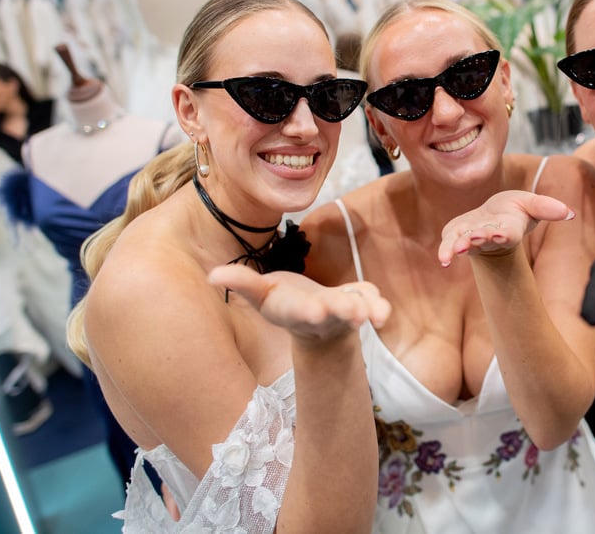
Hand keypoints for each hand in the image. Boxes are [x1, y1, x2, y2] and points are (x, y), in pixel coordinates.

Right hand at [208, 264, 390, 341]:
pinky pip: (374, 306)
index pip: (300, 312)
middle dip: (340, 311)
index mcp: (295, 311)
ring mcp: (344, 311)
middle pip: (332, 314)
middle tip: (352, 311)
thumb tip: (212, 275)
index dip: (306, 311)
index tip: (314, 310)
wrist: (315, 320)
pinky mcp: (362, 303)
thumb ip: (241, 283)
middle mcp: (322, 315)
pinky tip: (382, 309)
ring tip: (369, 313)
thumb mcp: (261, 293)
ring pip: (356, 312)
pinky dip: (379, 307)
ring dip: (363, 311)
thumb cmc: (284, 302)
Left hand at [437, 190, 574, 266]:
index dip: (505, 234)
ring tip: (457, 250)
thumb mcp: (531, 205)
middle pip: (486, 239)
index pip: (509, 233)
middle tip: (476, 237)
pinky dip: (446, 251)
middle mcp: (489, 237)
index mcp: (509, 229)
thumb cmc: (513, 211)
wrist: (491, 219)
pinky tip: (444, 259)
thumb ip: (547, 208)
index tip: (501, 234)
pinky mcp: (455, 236)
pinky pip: (449, 244)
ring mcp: (472, 238)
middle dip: (481, 238)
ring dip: (462, 246)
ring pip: (466, 244)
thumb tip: (569, 213)